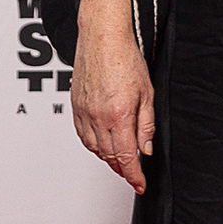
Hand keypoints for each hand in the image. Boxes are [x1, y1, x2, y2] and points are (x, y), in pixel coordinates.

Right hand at [71, 26, 155, 193]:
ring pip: (94, 148)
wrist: (102, 38)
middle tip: (132, 174)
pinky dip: (92, 145)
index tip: (140, 185)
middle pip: (109, 156)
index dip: (134, 175)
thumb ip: (146, 125)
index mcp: (118, 115)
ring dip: (106, 158)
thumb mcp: (147, 93)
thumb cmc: (126, 58)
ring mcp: (84, 112)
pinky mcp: (75, 106)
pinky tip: (100, 145)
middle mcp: (98, 117)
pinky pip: (82, 135)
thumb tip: (145, 149)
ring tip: (118, 161)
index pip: (126, 157)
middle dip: (122, 169)